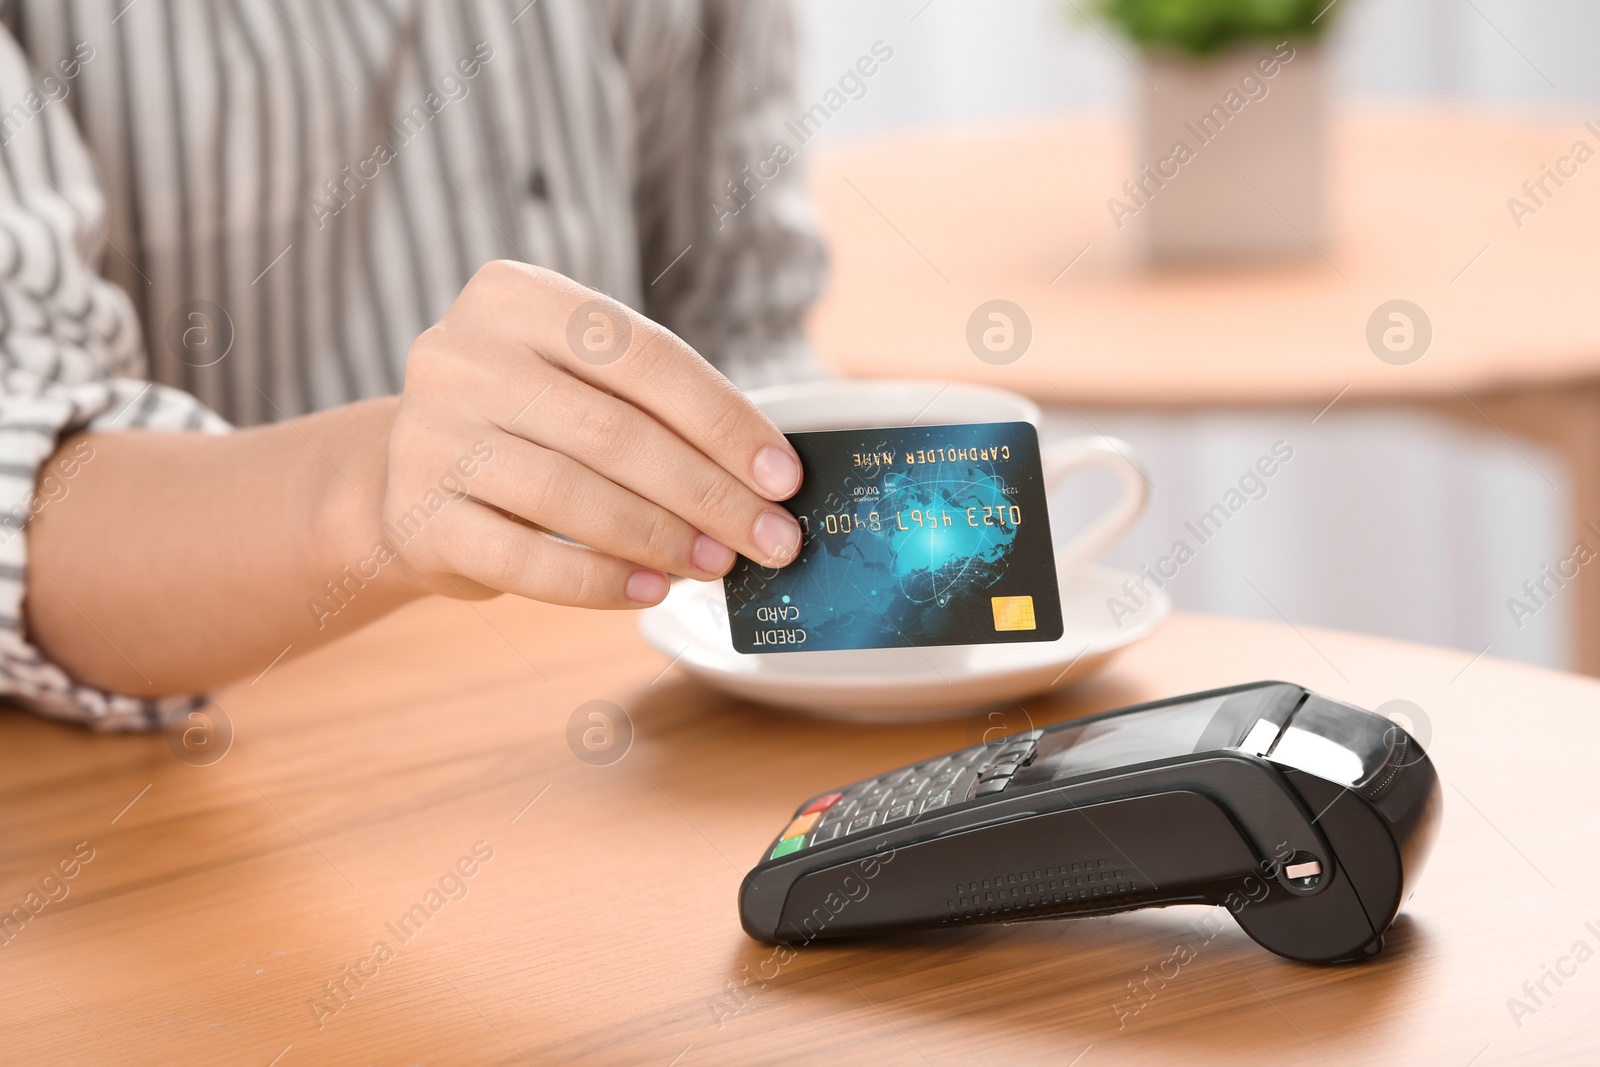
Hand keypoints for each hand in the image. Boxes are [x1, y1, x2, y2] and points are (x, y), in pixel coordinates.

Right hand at [379, 261, 804, 607]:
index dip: (724, 422)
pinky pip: (526, 561)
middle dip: (708, 494)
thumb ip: (658, 410)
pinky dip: (601, 582)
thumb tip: (765, 480)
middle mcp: (462, 355)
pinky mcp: (416, 515)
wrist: (409, 471)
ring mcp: (430, 435)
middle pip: (615, 432)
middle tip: (770, 539)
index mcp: (516, 298)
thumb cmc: (529, 421)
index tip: (783, 478)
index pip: (645, 357)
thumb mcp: (582, 381)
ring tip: (718, 564)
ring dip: (662, 539)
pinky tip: (652, 590)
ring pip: (572, 496)